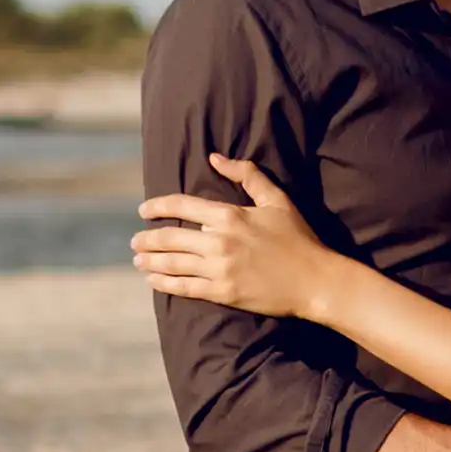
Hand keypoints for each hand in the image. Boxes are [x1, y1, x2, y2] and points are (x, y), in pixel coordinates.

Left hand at [135, 159, 339, 317]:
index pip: (182, 205)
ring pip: (172, 263)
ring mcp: (219, 269)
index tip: (143, 211)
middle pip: (169, 237)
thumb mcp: (276, 200)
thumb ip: (247, 175)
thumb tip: (215, 158)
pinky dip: (164, 284)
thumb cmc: (298, 238)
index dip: (158, 206)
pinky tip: (153, 281)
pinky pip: (184, 287)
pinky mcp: (223, 293)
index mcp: (229, 215)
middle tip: (135, 241)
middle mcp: (219, 241)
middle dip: (147, 239)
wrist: (315, 280)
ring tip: (138, 260)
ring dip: (150, 261)